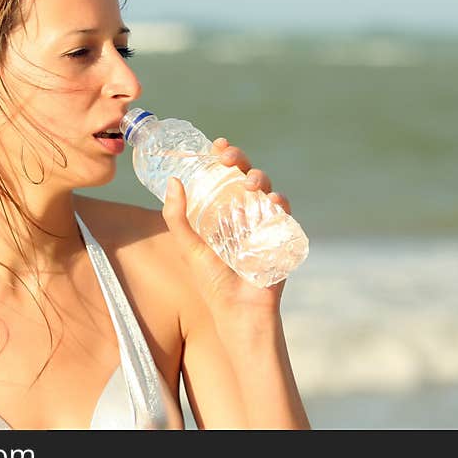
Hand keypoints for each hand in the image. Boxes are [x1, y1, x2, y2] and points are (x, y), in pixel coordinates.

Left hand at [161, 137, 292, 316]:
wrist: (239, 313)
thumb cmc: (213, 283)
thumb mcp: (190, 248)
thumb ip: (177, 218)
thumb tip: (172, 181)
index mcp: (223, 211)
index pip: (225, 176)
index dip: (224, 157)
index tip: (217, 144)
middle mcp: (245, 213)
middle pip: (247, 176)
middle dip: (240, 161)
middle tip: (228, 158)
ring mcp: (264, 223)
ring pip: (267, 190)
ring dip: (260, 179)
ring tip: (249, 183)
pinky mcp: (281, 237)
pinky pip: (285, 214)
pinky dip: (282, 204)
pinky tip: (273, 202)